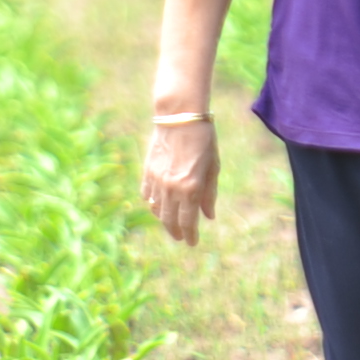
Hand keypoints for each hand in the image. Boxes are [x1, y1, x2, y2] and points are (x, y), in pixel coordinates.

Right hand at [143, 115, 220, 244]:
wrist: (180, 116)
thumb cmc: (204, 139)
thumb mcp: (213, 167)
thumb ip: (209, 194)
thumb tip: (208, 216)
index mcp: (191, 188)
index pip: (188, 222)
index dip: (190, 235)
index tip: (192, 243)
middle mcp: (171, 188)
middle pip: (170, 220)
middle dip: (176, 232)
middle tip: (181, 238)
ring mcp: (157, 180)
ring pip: (156, 209)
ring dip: (164, 219)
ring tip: (170, 223)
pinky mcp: (147, 171)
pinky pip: (146, 195)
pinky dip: (151, 203)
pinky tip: (157, 205)